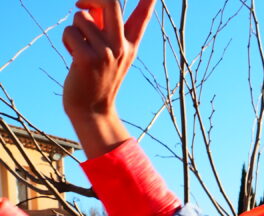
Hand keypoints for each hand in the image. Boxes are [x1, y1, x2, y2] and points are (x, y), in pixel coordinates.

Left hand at [61, 0, 154, 156]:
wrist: (91, 109)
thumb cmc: (96, 75)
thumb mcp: (107, 51)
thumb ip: (102, 27)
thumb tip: (89, 4)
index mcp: (130, 44)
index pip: (142, 17)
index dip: (148, 1)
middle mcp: (122, 47)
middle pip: (110, 2)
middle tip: (81, 3)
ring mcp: (106, 53)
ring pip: (81, 17)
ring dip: (74, 29)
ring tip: (80, 48)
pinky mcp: (87, 59)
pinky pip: (70, 32)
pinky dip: (67, 41)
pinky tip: (74, 57)